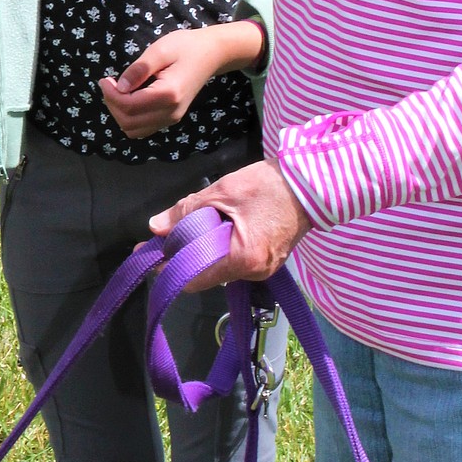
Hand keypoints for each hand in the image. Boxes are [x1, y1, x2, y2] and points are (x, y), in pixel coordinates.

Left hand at [100, 22, 265, 139]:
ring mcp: (172, 118)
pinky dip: (130, 118)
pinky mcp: (171, 118)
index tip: (105, 79)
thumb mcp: (160, 50)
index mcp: (169, 94)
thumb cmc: (185, 46)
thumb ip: (139, 69)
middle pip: (129, 122)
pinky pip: (143, 129)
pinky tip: (129, 98)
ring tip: (118, 92)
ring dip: (120, 113)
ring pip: (134, 130)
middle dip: (113, 104)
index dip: (111, 95)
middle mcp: (171, 112)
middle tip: (110, 84)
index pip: (129, 106)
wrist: (211, 54)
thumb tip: (120, 87)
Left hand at [149, 159, 311, 289]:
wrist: (312, 184)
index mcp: (242, 259)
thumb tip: (156, 227)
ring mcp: (263, 269)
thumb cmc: (268, 186)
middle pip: (205, 273)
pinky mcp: (268, 260)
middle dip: (182, 255)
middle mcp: (254, 272)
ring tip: (185, 227)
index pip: (194, 278)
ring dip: (200, 249)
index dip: (169, 266)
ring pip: (218, 266)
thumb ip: (185, 212)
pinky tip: (210, 228)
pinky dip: (218, 247)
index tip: (149, 253)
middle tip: (162, 236)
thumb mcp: (221, 192)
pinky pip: (233, 260)